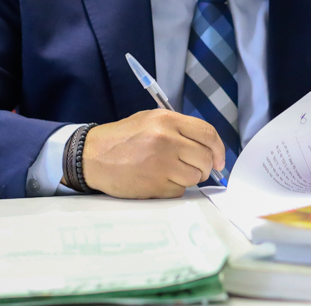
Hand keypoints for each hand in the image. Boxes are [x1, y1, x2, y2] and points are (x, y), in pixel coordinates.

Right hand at [81, 109, 225, 198]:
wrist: (91, 156)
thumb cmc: (122, 138)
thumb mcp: (150, 120)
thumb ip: (178, 129)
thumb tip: (207, 147)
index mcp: (167, 120)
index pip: (208, 133)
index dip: (219, 149)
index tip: (219, 160)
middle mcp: (166, 140)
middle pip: (205, 158)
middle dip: (204, 167)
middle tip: (195, 168)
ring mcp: (160, 164)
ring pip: (194, 177)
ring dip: (189, 178)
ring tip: (172, 173)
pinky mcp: (154, 185)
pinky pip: (179, 190)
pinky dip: (174, 188)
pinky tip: (159, 180)